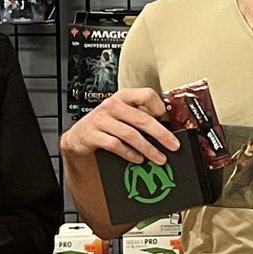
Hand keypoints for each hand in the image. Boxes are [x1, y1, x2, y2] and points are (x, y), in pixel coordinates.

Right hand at [60, 87, 180, 165]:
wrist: (79, 136)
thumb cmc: (106, 125)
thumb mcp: (122, 116)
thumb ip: (140, 118)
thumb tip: (167, 133)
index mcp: (123, 96)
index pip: (146, 94)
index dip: (159, 107)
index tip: (168, 119)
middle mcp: (112, 105)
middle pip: (142, 118)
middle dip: (161, 134)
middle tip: (173, 145)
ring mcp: (101, 119)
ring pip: (130, 134)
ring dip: (148, 148)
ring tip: (159, 158)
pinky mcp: (92, 135)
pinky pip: (115, 145)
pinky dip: (129, 154)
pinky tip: (138, 159)